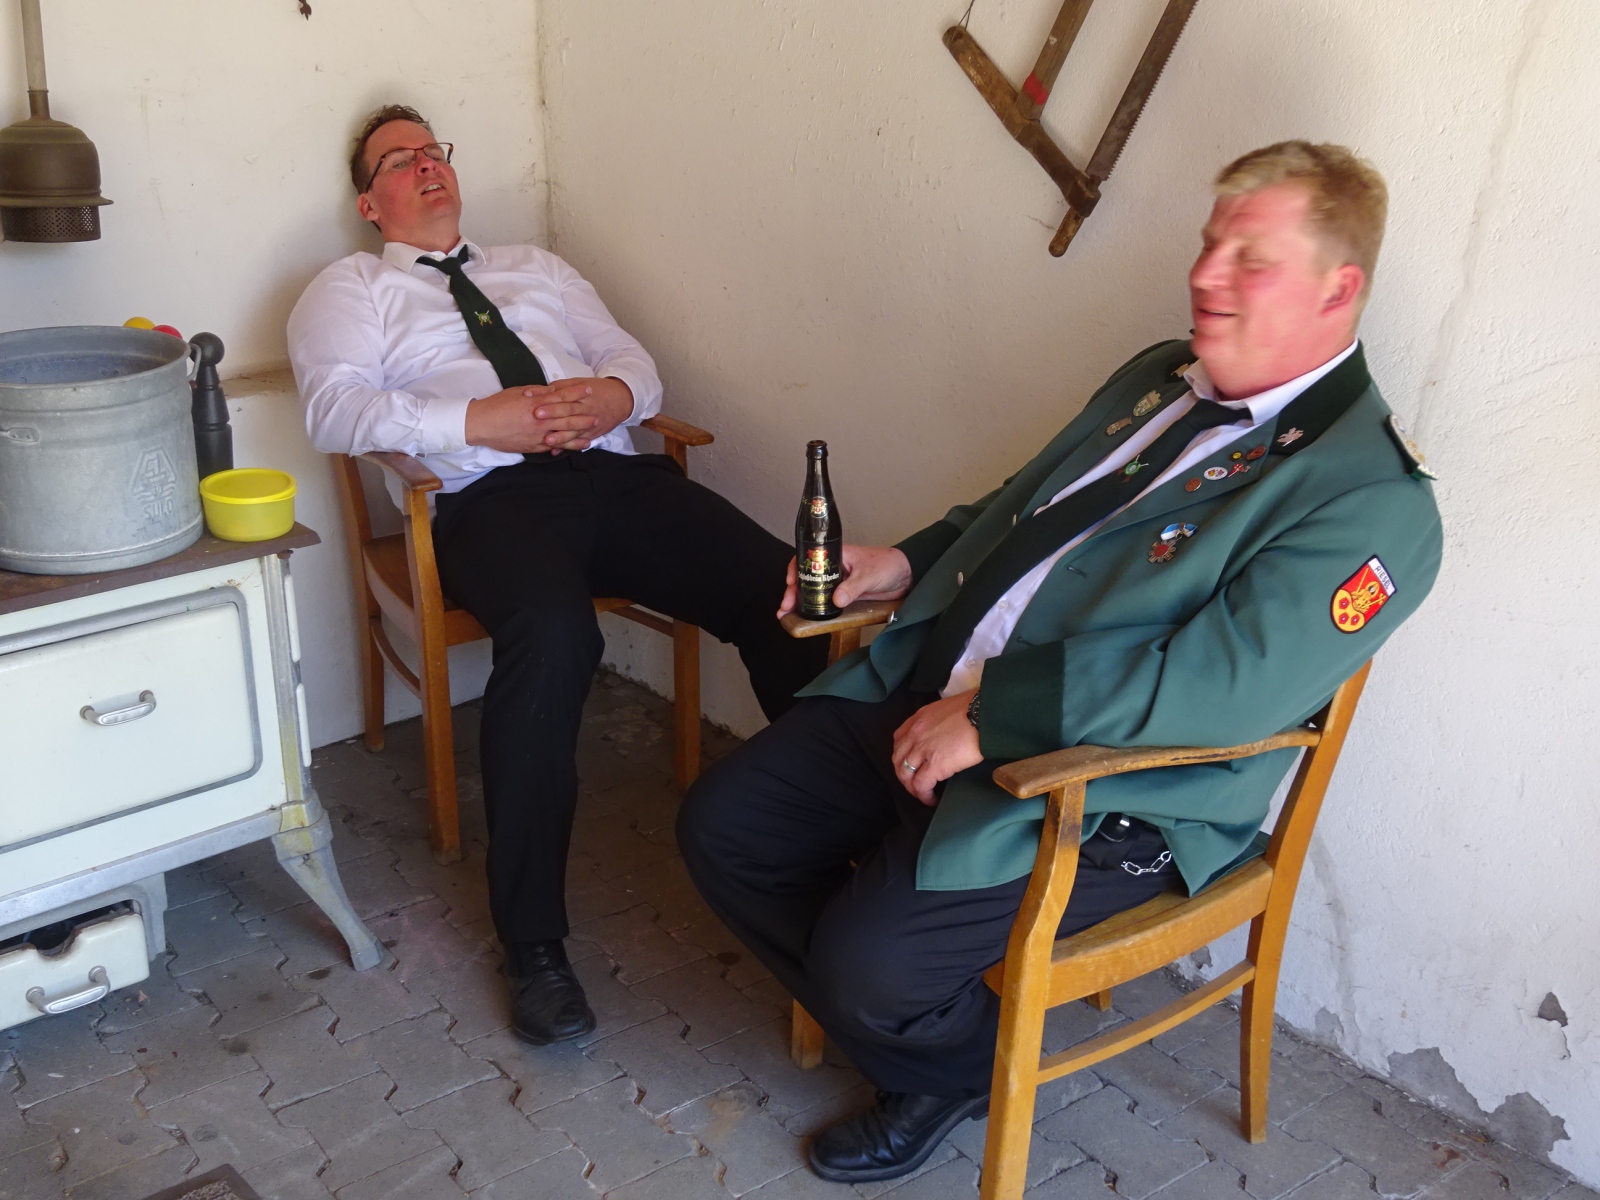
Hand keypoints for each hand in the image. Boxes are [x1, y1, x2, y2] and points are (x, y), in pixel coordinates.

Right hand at [463, 382, 597, 452]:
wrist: (481, 424)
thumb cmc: (497, 406)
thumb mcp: (517, 392)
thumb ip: (536, 392)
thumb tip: (550, 391)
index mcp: (535, 402)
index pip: (560, 396)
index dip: (575, 393)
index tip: (588, 390)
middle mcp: (539, 419)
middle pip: (566, 416)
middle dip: (583, 414)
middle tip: (598, 412)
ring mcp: (537, 434)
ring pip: (563, 433)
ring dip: (580, 432)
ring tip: (593, 430)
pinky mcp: (533, 446)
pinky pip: (554, 446)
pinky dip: (567, 446)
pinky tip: (578, 445)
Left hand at [532, 376, 633, 450]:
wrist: (622, 400)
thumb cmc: (599, 390)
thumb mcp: (581, 382)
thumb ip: (563, 386)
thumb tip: (544, 390)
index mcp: (581, 393)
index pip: (562, 394)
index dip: (547, 396)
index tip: (531, 396)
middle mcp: (586, 408)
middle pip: (567, 411)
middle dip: (552, 413)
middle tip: (536, 415)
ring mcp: (590, 422)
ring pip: (574, 430)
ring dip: (560, 436)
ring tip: (547, 440)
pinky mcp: (593, 434)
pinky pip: (579, 441)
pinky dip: (568, 447)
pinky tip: (556, 451)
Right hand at [776, 544, 912, 618]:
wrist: (907, 576)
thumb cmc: (888, 565)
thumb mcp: (869, 574)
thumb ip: (853, 587)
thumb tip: (836, 600)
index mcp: (836, 554)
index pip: (809, 558)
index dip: (796, 568)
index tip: (791, 582)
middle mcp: (834, 568)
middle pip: (807, 578)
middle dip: (793, 591)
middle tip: (786, 605)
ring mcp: (838, 583)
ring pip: (813, 591)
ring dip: (800, 602)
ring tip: (787, 614)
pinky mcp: (845, 596)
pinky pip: (825, 601)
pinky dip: (814, 608)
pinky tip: (805, 617)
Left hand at [891, 689, 981, 804]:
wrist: (985, 714)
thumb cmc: (976, 709)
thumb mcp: (948, 709)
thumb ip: (938, 721)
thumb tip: (945, 733)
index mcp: (919, 718)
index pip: (899, 739)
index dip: (902, 754)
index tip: (911, 762)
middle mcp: (915, 733)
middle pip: (898, 759)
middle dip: (903, 774)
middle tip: (914, 783)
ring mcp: (922, 750)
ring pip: (905, 775)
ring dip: (912, 787)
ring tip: (923, 794)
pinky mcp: (934, 765)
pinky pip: (921, 786)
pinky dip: (924, 796)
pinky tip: (932, 800)